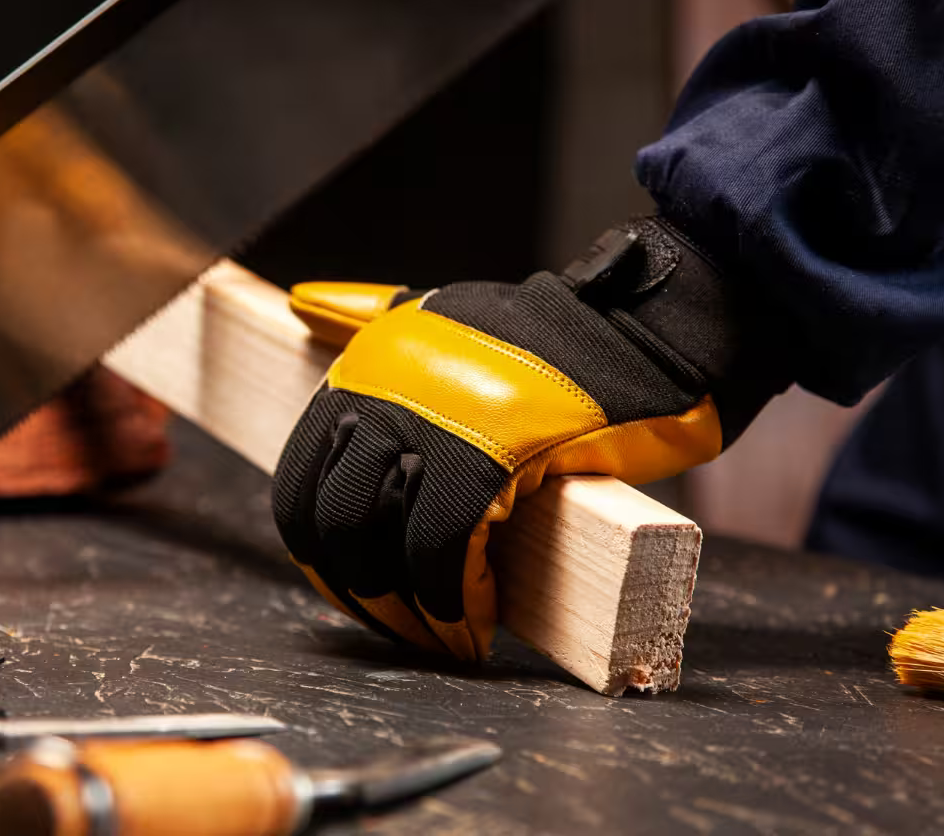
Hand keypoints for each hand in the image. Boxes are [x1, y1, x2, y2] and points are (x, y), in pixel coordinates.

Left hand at [272, 218, 784, 659]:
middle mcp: (383, 391)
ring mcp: (432, 422)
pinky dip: (456, 605)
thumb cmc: (552, 341)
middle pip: (331, 523)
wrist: (646, 332)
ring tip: (444, 638)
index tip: (354, 588)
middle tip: (402, 626)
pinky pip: (445, 552)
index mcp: (365, 367)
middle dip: (359, 592)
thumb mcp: (439, 313)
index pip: (298, 483)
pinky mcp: (492, 456)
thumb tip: (298, 304)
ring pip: (381, 546)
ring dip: (408, 613)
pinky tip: (477, 626)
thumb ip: (364, 312)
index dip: (320, 554)